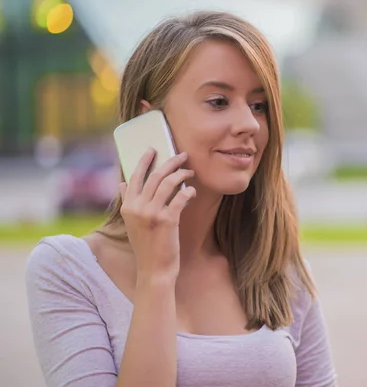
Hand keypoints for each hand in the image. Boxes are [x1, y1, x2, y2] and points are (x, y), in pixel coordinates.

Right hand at [119, 148, 195, 281]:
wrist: (154, 269)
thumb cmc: (146, 246)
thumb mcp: (132, 224)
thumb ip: (128, 203)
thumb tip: (123, 184)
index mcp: (128, 207)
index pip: (135, 177)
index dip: (144, 161)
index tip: (152, 150)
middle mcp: (137, 208)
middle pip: (155, 176)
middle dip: (170, 162)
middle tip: (182, 155)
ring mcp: (152, 213)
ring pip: (168, 183)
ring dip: (181, 174)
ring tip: (190, 171)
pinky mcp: (167, 220)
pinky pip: (180, 197)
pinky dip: (188, 191)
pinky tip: (192, 190)